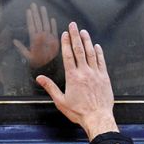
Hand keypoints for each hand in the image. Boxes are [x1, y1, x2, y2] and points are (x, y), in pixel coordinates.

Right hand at [13, 3, 59, 67]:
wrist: (49, 68)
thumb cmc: (36, 63)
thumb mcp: (27, 56)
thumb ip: (21, 48)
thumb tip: (14, 41)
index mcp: (35, 40)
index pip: (32, 25)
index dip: (30, 17)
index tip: (28, 10)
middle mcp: (43, 37)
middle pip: (39, 22)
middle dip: (36, 12)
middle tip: (34, 4)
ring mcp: (50, 38)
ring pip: (47, 24)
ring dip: (44, 15)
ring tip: (42, 8)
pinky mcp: (56, 41)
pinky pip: (54, 30)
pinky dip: (53, 24)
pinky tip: (51, 18)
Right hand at [36, 22, 117, 140]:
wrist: (98, 118)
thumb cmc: (79, 112)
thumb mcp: (61, 101)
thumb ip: (50, 87)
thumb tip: (39, 78)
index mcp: (73, 77)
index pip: (68, 56)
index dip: (66, 43)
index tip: (65, 33)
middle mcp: (84, 72)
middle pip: (79, 50)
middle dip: (75, 36)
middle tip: (73, 25)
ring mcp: (96, 74)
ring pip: (91, 53)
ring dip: (87, 41)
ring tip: (83, 31)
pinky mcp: (104, 78)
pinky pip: (101, 61)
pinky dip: (99, 52)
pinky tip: (96, 46)